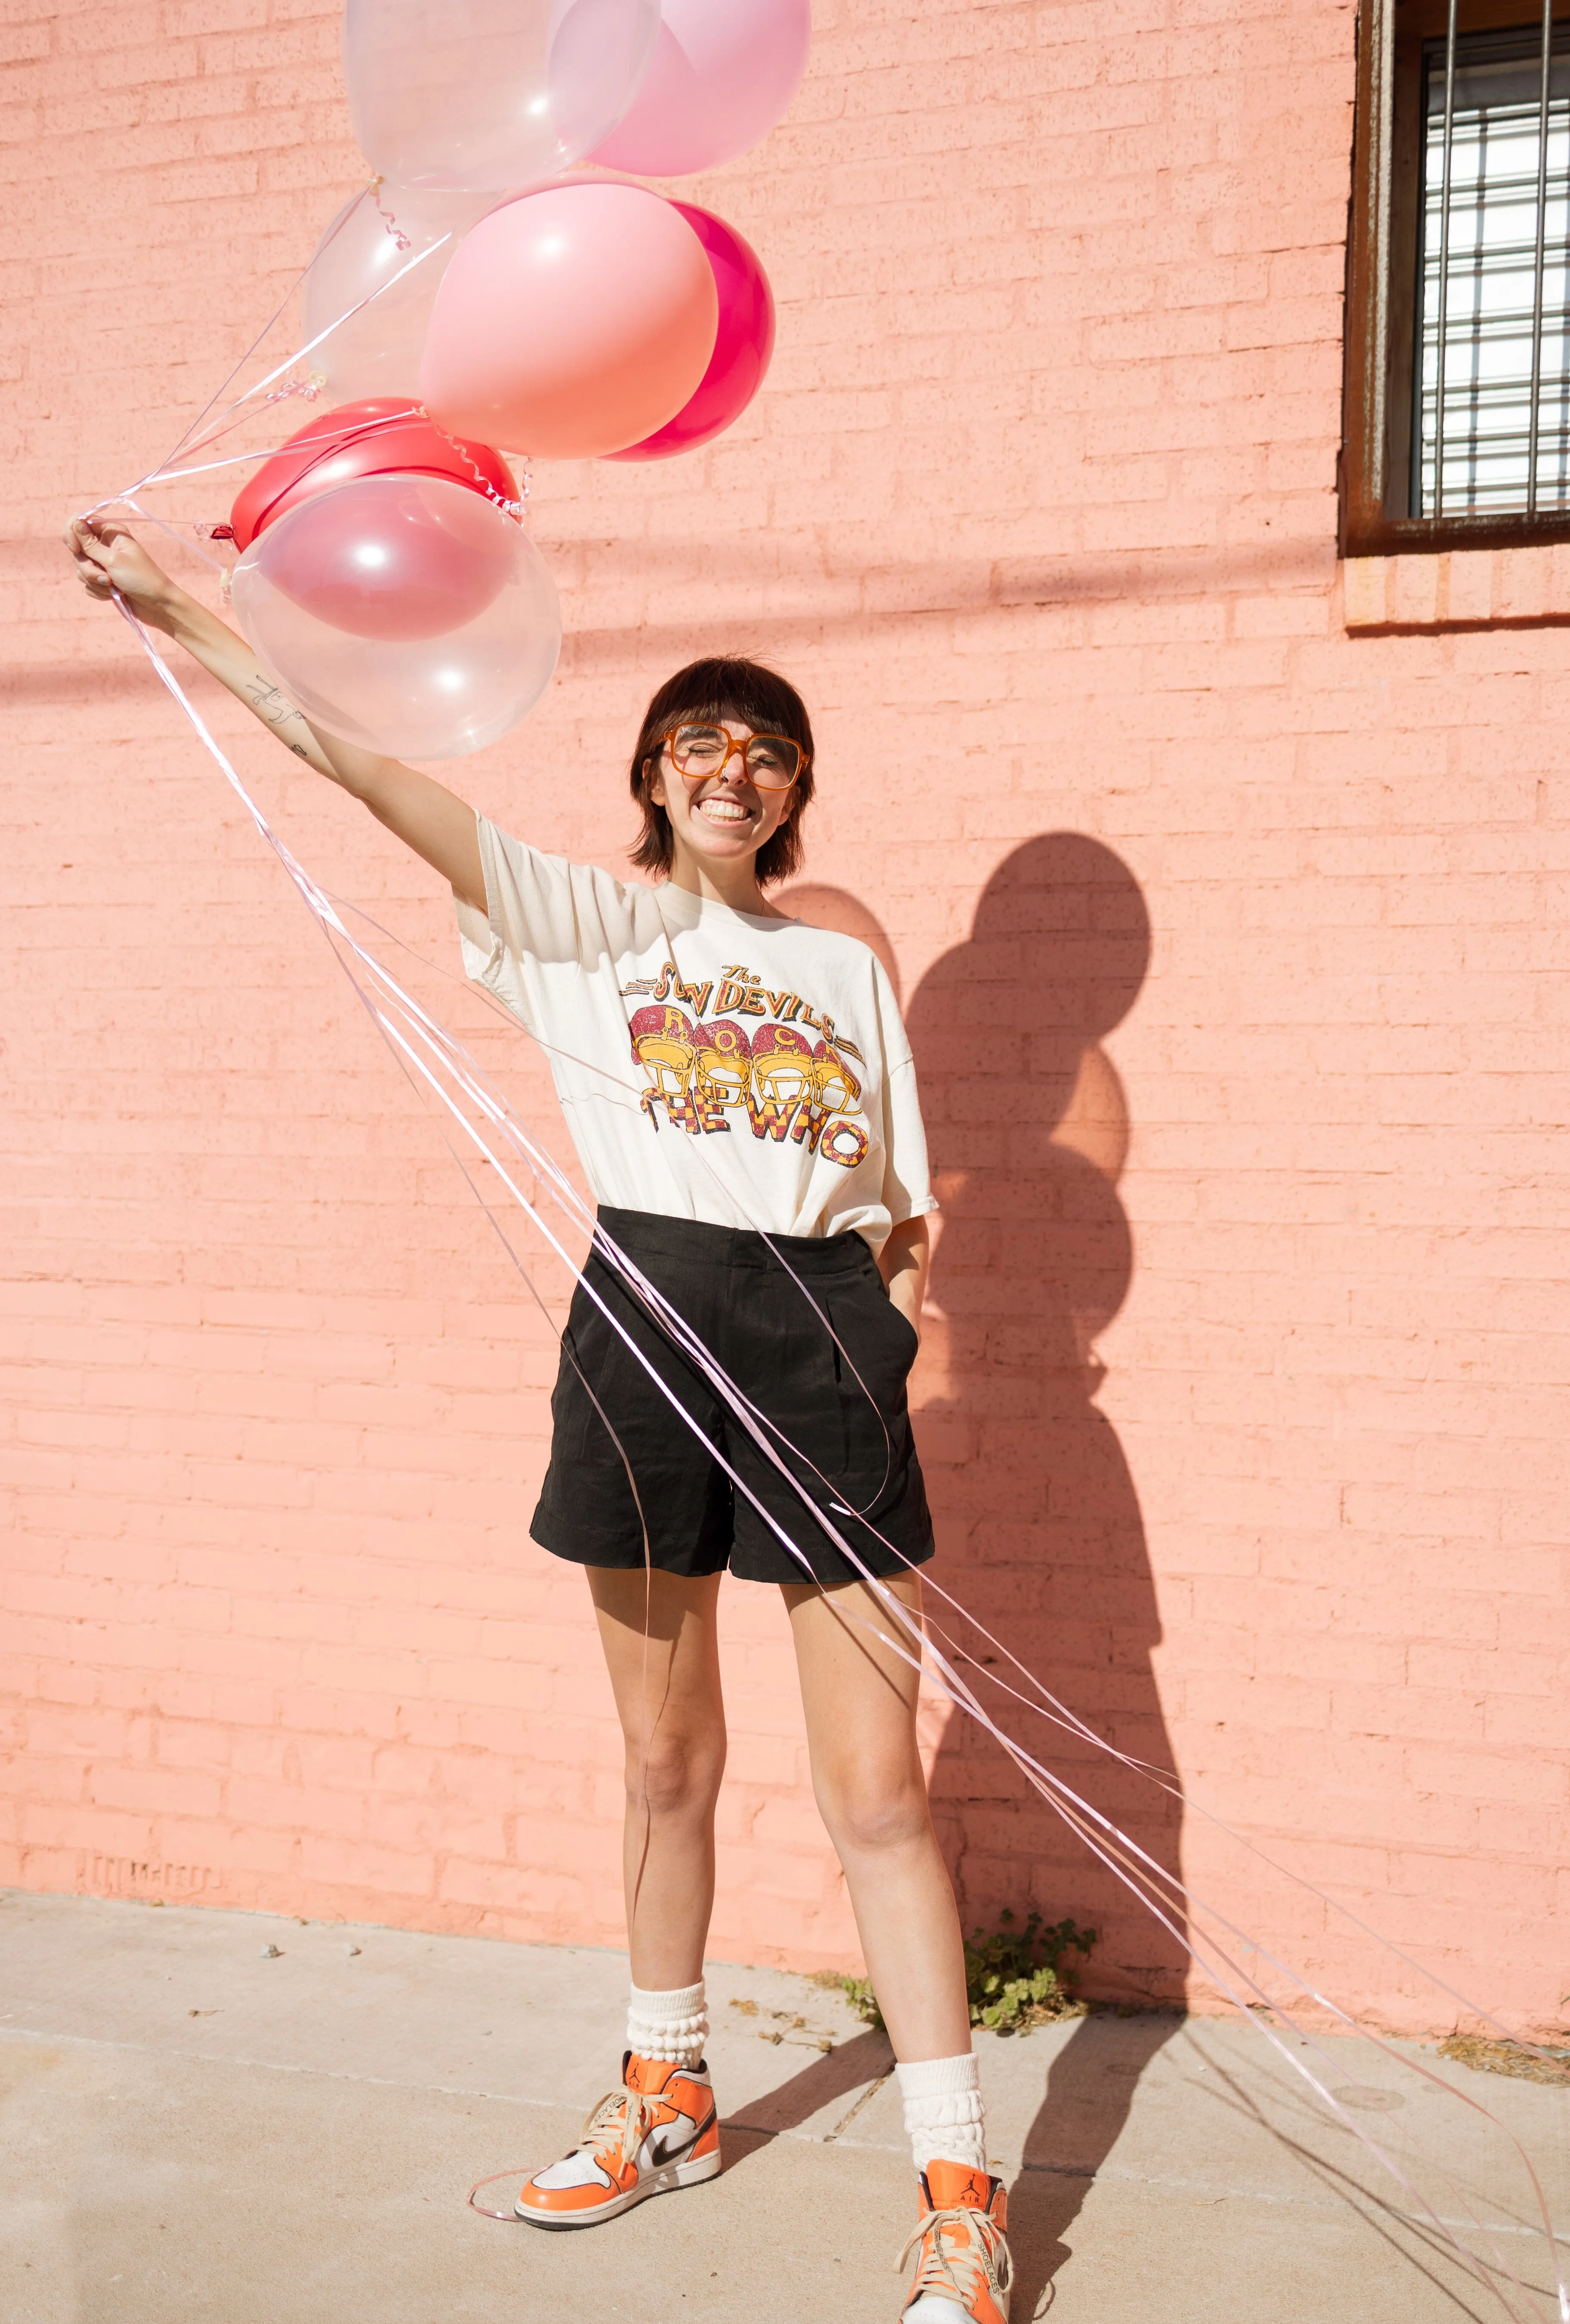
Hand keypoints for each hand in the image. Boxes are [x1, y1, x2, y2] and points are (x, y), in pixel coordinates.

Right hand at [64, 517, 184, 631]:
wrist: (158, 606)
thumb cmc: (141, 579)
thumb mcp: (113, 559)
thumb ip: (90, 544)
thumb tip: (75, 523)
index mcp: (110, 532)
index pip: (79, 523)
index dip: (72, 534)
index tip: (74, 549)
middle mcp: (105, 545)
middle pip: (77, 550)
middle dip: (88, 567)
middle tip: (107, 578)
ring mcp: (103, 564)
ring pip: (81, 569)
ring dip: (95, 582)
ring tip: (114, 587)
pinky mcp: (103, 581)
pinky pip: (87, 584)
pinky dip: (99, 591)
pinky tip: (114, 595)